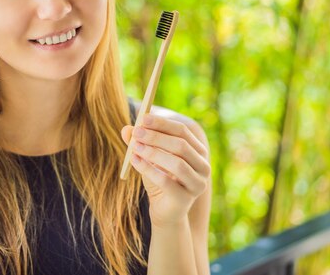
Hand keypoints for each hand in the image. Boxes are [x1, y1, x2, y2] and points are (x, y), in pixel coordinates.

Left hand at [122, 114, 209, 228]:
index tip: (143, 118)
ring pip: (177, 163)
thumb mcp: (148, 157)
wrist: (164, 211)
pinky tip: (134, 161)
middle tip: (137, 132)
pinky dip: (148, 169)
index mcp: (198, 151)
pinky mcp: (185, 199)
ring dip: (153, 152)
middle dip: (156, 137)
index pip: (182, 131)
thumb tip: (126, 129)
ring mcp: (197, 184)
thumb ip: (139, 143)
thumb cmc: (159, 179)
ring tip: (134, 147)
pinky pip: (167, 181)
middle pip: (181, 145)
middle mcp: (203, 166)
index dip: (163, 124)